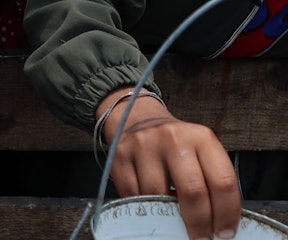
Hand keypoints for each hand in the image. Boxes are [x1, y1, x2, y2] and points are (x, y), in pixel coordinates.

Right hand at [101, 96, 239, 239]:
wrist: (139, 119)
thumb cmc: (177, 144)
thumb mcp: (202, 152)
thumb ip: (213, 180)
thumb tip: (222, 222)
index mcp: (202, 138)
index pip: (223, 182)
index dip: (226, 214)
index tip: (224, 232)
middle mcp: (174, 139)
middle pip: (193, 192)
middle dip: (199, 223)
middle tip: (201, 237)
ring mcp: (144, 146)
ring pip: (158, 195)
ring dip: (168, 216)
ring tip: (175, 219)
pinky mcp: (120, 155)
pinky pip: (133, 194)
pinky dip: (144, 206)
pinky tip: (153, 205)